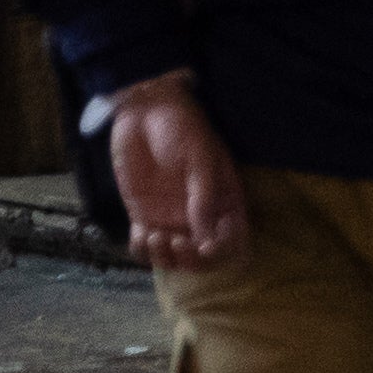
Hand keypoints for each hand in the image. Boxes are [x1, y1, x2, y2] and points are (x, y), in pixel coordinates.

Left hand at [107, 78, 244, 271]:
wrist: (145, 112)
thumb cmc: (182, 129)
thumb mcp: (200, 160)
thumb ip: (204, 198)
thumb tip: (207, 238)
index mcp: (224, 202)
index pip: (233, 241)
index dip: (222, 252)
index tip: (205, 247)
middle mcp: (200, 216)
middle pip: (202, 259)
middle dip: (189, 260)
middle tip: (174, 241)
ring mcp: (171, 218)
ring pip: (172, 258)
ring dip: (163, 257)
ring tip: (153, 235)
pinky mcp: (143, 215)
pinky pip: (144, 248)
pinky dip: (141, 250)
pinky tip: (139, 233)